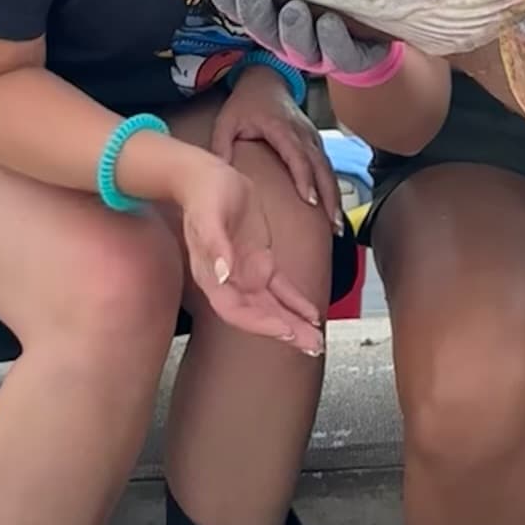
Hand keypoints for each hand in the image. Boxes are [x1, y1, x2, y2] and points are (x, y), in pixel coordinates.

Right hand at [174, 156, 326, 356]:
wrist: (207, 178)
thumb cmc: (206, 194)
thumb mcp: (209, 214)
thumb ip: (214, 245)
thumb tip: (221, 274)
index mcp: (213, 276)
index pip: (237, 310)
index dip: (260, 323)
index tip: (285, 331)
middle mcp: (230, 281)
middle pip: (260, 316)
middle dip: (286, 332)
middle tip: (314, 347)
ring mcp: (246, 274)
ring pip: (273, 307)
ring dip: (295, 323)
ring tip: (317, 340)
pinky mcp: (260, 261)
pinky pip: (280, 289)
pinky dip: (296, 302)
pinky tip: (312, 314)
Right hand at [211, 0, 402, 87]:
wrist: (380, 24)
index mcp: (273, 13)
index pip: (241, 7)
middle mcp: (291, 36)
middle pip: (265, 30)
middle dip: (256, 14)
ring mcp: (320, 51)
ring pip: (299, 47)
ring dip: (293, 29)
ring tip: (293, 9)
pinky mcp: (353, 58)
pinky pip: (341, 55)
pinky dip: (333, 40)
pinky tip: (329, 23)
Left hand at [211, 66, 343, 227]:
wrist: (265, 82)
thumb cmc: (245, 104)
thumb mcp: (226, 122)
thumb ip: (221, 147)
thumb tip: (219, 179)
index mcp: (281, 128)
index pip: (297, 155)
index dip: (305, 178)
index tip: (310, 201)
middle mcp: (303, 133)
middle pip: (322, 166)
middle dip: (329, 195)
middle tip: (333, 224)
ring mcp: (312, 137)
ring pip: (329, 169)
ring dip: (335, 196)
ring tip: (337, 224)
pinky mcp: (315, 142)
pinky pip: (328, 167)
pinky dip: (333, 188)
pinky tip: (334, 209)